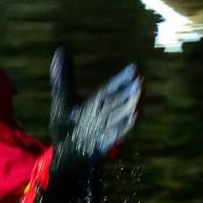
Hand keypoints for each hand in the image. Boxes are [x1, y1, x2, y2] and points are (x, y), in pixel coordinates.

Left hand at [48, 48, 141, 181]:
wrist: (64, 153)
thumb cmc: (66, 125)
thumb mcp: (63, 98)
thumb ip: (63, 76)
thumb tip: (61, 49)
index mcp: (96, 102)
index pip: (110, 88)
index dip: (121, 79)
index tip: (134, 68)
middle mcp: (104, 114)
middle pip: (119, 101)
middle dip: (130, 92)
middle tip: (141, 81)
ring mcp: (107, 128)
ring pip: (121, 115)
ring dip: (132, 106)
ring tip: (141, 95)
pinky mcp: (106, 143)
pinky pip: (118, 133)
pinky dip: (127, 125)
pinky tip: (136, 116)